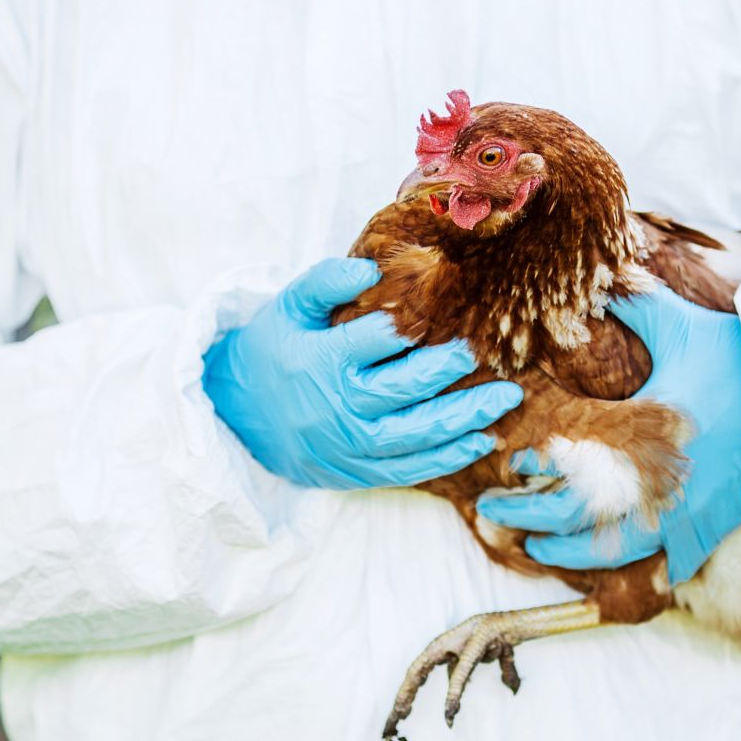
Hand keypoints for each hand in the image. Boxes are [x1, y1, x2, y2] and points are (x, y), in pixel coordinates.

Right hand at [202, 258, 521, 489]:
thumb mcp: (287, 307)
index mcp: (321, 361)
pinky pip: (410, 470)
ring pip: (417, 434)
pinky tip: (482, 441)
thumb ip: (324, 281)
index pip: (375, 340)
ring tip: (505, 399)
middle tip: (476, 352)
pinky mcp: (357, 472)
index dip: (405, 327)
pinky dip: (448, 458)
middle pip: (404, 389)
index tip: (429, 316)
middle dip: (447, 370)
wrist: (236, 416)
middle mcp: (338, 407)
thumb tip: (370, 269)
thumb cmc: (272, 351)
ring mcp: (349, 445)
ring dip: (466, 418)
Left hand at [475, 286, 740, 583]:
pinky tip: (608, 565)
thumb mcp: (680, 324)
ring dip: (568, 554)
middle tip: (495, 511)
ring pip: (612, 553)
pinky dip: (633, 565)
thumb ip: (633, 307)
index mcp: (636, 435)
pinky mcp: (711, 526)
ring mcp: (683, 512)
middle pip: (574, 520)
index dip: (531, 470)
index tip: (511, 463)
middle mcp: (651, 483)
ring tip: (537, 549)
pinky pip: (665, 562)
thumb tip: (600, 282)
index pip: (565, 466)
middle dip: (529, 519)